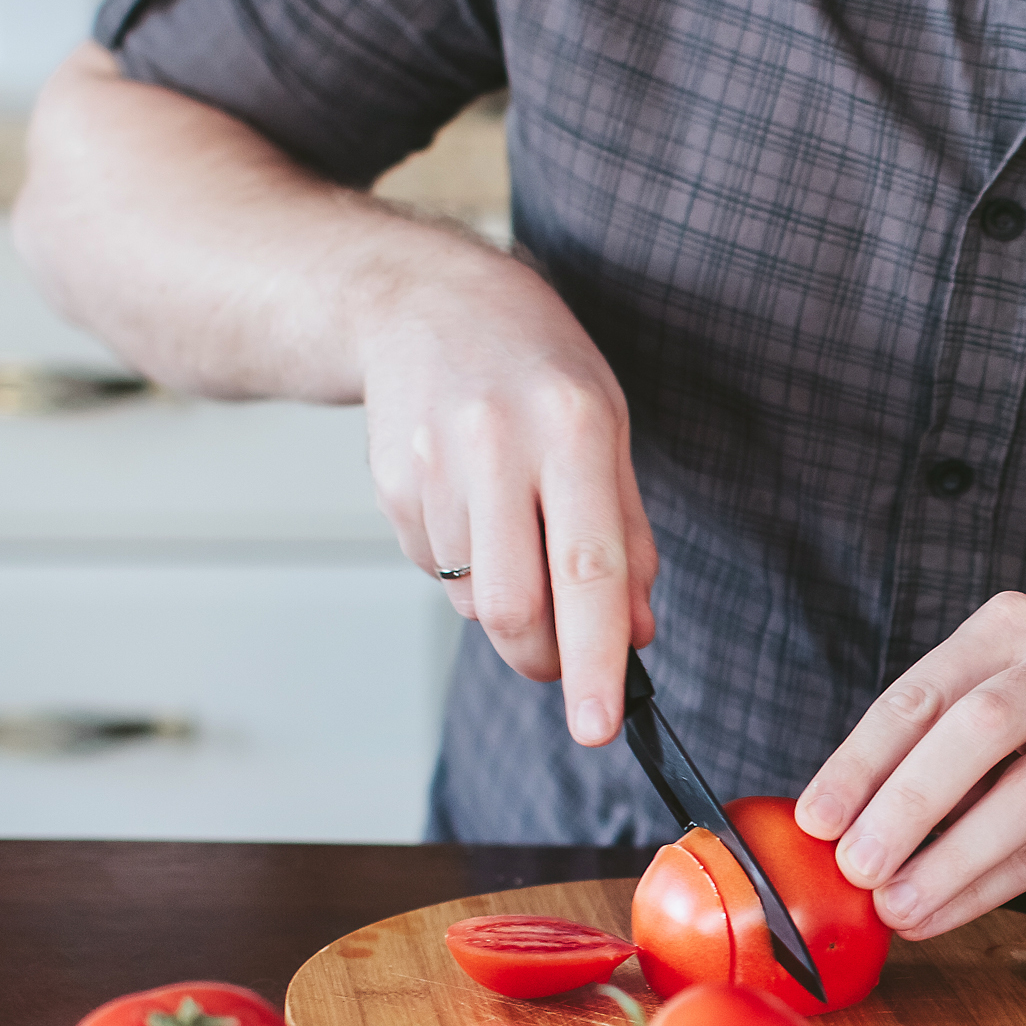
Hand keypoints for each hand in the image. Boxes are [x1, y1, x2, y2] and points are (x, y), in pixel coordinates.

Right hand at [355, 250, 656, 742]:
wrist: (423, 299)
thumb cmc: (536, 367)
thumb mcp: (609, 428)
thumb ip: (628, 534)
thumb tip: (637, 633)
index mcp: (573, 428)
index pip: (589, 571)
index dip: (595, 660)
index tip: (600, 726)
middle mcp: (498, 445)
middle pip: (514, 606)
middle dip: (543, 659)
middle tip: (563, 663)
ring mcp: (432, 464)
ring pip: (473, 599)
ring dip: (505, 605)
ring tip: (517, 536)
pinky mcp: (389, 483)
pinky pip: (436, 570)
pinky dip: (466, 570)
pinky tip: (474, 510)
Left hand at [794, 592, 1025, 937]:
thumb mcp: (980, 708)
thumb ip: (918, 750)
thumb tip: (832, 827)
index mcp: (1005, 628)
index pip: (919, 694)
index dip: (861, 761)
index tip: (816, 821)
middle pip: (979, 729)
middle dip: (908, 803)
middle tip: (855, 866)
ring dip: (951, 860)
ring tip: (896, 906)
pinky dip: (986, 889)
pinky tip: (941, 914)